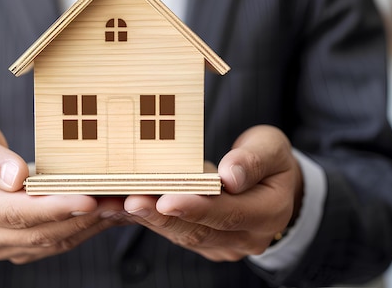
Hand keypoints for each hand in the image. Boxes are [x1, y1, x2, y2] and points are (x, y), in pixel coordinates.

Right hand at [0, 117, 128, 263]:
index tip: (87, 199)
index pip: (15, 212)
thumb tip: (15, 176)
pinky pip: (57, 243)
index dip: (53, 208)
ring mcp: (4, 245)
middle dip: (82, 217)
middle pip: (40, 231)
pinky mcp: (21, 248)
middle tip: (117, 200)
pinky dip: (85, 229)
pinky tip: (108, 214)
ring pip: (53, 241)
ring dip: (89, 225)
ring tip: (120, 206)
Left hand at [123, 125, 302, 260]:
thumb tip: (230, 176)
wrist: (273, 185)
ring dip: (148, 219)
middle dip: (161, 217)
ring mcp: (224, 244)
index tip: (167, 199)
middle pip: (199, 230)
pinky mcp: (206, 243)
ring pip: (182, 235)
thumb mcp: (271, 148)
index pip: (229, 213)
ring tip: (117, 203)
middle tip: (131, 201)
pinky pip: (175, 232)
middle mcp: (246, 237)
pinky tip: (123, 205)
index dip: (196, 207)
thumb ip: (254, 159)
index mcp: (268, 213)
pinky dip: (149, 219)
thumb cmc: (270, 160)